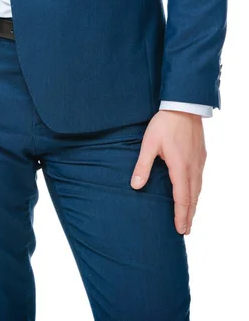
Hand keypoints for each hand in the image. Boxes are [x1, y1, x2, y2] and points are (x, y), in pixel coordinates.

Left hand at [131, 110, 206, 234]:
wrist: (183, 106)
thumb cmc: (164, 124)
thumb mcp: (148, 144)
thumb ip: (142, 166)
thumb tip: (135, 186)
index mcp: (180, 167)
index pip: (182, 198)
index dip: (181, 215)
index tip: (180, 229)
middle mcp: (193, 167)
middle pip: (193, 197)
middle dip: (189, 215)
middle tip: (185, 230)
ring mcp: (199, 161)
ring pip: (198, 188)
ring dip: (193, 204)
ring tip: (189, 217)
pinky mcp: (200, 156)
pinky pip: (199, 179)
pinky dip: (196, 191)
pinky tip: (192, 194)